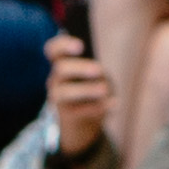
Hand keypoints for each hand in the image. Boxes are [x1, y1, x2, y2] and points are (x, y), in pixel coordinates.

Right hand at [44, 29, 113, 159]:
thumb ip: (96, 73)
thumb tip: (100, 81)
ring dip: (86, 89)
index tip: (81, 46)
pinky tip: (114, 103)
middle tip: (98, 70)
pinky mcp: (66, 114)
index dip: (64, 45)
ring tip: (104, 89)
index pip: (53, 49)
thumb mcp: (97, 75)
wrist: (84, 122)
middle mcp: (56, 78)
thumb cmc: (93, 88)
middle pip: (61, 69)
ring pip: (65, 91)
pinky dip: (98, 107)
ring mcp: (58, 97)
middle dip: (80, 68)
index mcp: (61, 62)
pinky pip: (80, 110)